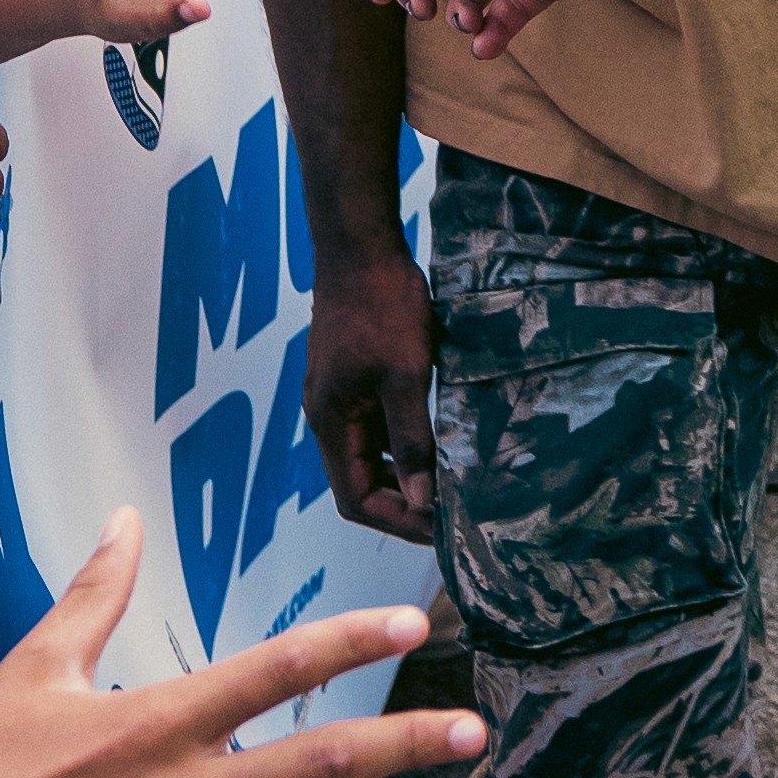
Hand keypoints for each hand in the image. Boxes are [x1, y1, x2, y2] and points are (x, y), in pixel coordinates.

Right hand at [303, 243, 438, 540]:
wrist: (359, 247)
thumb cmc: (382, 307)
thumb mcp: (405, 375)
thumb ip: (410, 439)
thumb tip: (421, 497)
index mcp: (330, 423)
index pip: (356, 500)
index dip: (398, 521)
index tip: (440, 530)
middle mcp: (326, 417)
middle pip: (358, 483)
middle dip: (402, 504)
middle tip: (451, 514)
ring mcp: (336, 396)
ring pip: (366, 454)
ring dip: (402, 474)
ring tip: (448, 484)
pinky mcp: (350, 376)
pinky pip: (372, 426)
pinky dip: (400, 443)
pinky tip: (434, 439)